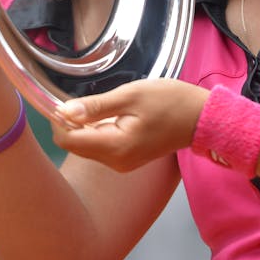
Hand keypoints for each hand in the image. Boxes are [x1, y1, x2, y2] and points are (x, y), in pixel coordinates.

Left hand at [52, 79, 208, 172]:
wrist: (200, 117)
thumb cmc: (169, 101)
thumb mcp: (131, 95)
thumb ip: (96, 106)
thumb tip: (64, 111)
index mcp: (115, 147)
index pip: (69, 140)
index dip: (59, 120)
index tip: (60, 99)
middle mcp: (115, 162)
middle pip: (75, 146)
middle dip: (69, 124)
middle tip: (77, 98)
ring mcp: (122, 164)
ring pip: (86, 146)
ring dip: (83, 127)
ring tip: (98, 105)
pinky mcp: (127, 160)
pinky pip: (101, 147)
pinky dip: (96, 131)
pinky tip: (108, 115)